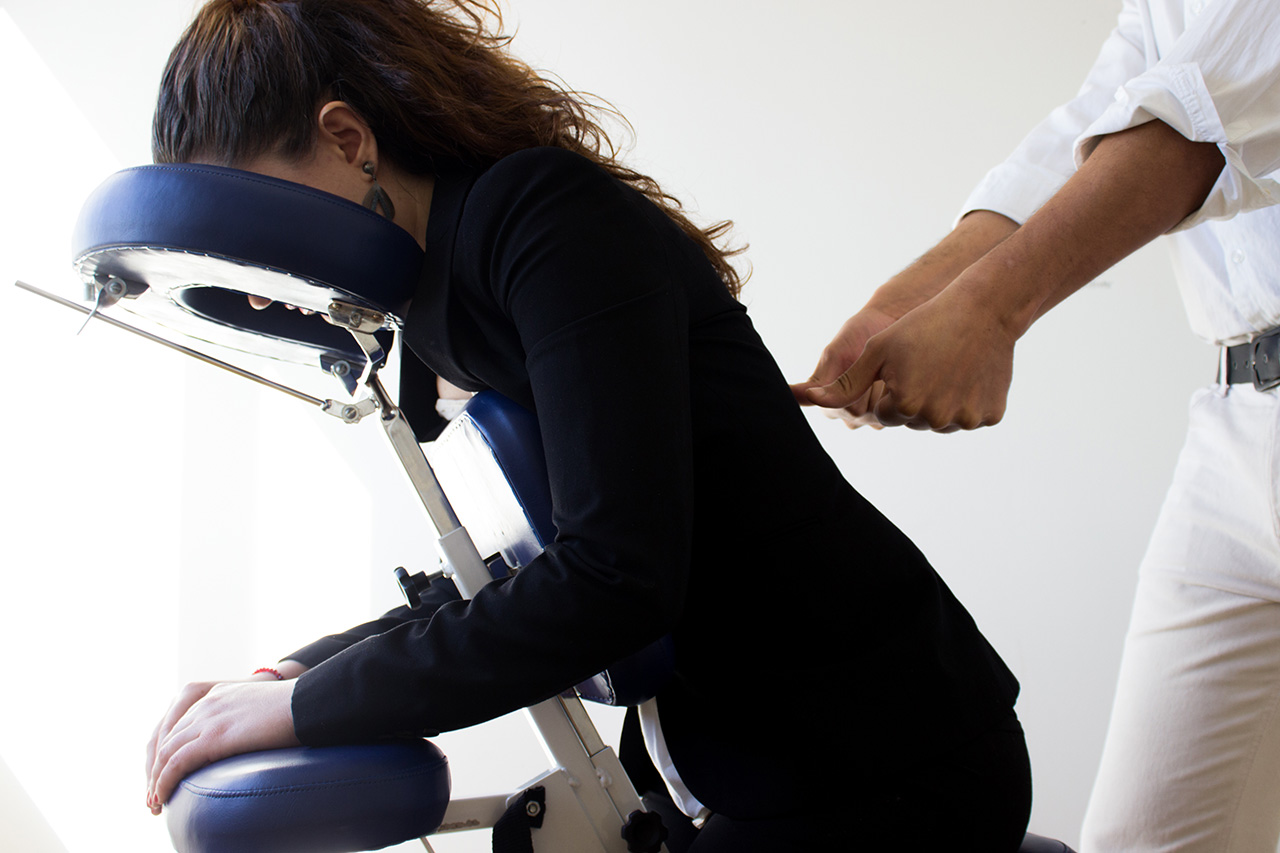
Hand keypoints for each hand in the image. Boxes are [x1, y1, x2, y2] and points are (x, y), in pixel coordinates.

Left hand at [145, 678, 299, 813]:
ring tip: (154, 803)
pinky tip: (162, 797)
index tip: (162, 775)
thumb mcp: (260, 709)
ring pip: (165, 753)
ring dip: (155, 780)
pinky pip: (176, 763)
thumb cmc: (297, 709)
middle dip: (155, 768)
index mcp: (217, 695)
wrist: (309, 701)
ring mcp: (208, 718)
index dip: (163, 753)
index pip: (175, 725)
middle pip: (164, 738)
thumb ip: (243, 721)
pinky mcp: (213, 736)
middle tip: (152, 794)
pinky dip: (163, 782)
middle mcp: (206, 703)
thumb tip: (246, 741)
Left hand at [804, 282, 1016, 431]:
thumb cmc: (923, 326)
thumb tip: (810, 401)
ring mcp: (966, 420)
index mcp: (904, 406)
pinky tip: (968, 374)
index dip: (891, 387)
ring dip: (939, 402)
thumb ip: (845, 383)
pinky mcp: (991, 415)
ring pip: (940, 421)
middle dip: (914, 396)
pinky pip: (969, 417)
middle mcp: (936, 420)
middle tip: (927, 363)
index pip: (884, 412)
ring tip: (946, 368)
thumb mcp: (878, 351)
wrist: (982, 310)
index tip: (904, 364)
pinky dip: (968, 400)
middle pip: (912, 419)